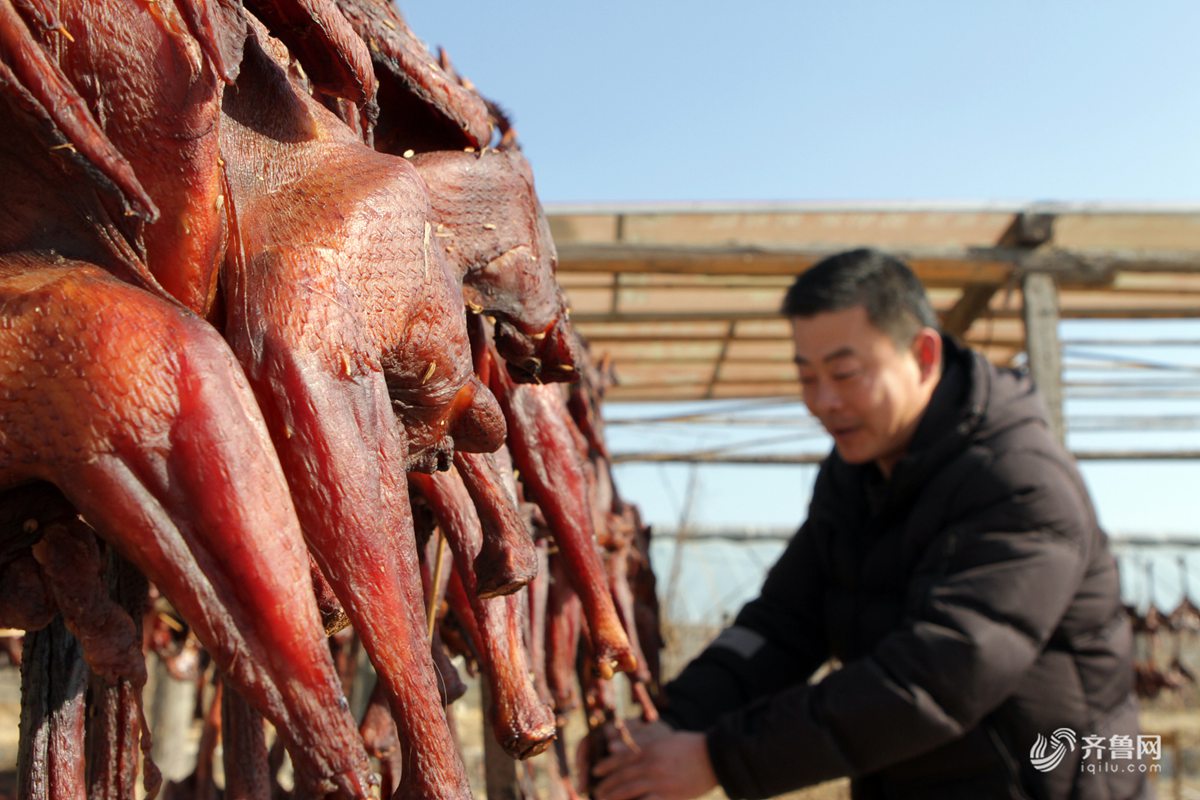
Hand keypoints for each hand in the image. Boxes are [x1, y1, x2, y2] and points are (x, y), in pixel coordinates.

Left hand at [591, 724, 717, 799]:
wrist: (714, 757)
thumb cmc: (692, 747)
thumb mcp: (667, 741)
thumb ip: (649, 747)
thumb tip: (634, 756)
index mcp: (649, 750)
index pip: (621, 758)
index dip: (606, 766)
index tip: (595, 771)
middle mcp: (650, 765)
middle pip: (622, 776)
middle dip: (606, 785)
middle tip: (595, 792)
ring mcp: (658, 781)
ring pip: (628, 790)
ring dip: (613, 796)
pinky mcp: (668, 795)